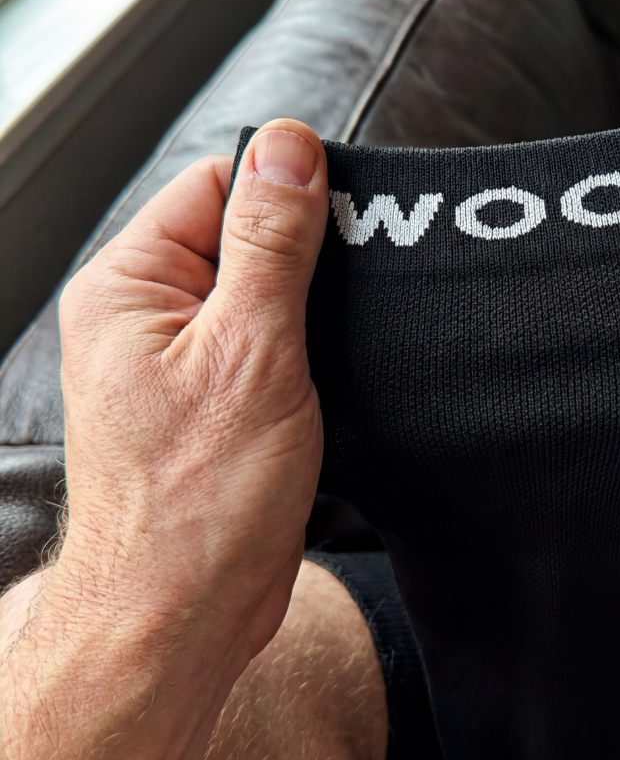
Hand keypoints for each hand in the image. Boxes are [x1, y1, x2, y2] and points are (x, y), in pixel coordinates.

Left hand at [1, 118, 328, 759]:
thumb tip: (289, 145)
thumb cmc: (198, 500)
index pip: (217, 186)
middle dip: (308, 259)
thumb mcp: (250, 351)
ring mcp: (183, 359)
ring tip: (338, 349)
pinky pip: (273, 343)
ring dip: (315, 310)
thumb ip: (270, 242)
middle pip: (244, 237)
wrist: (184, 614)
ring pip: (267, 294)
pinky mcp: (219, 399)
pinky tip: (337, 373)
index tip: (343, 227)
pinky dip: (312, 350)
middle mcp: (148, 315)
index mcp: (132, 285)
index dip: (287, 196)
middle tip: (348, 301)